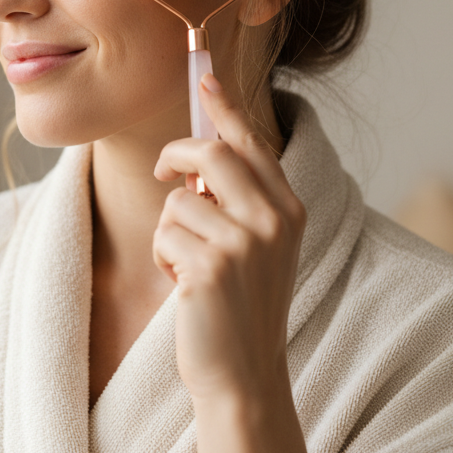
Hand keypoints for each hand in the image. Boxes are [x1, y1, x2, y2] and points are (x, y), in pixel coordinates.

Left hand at [151, 73, 306, 404]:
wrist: (244, 375)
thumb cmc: (242, 307)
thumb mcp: (257, 247)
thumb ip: (240, 201)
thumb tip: (198, 153)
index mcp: (289, 209)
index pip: (252, 142)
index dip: (224, 106)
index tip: (204, 77)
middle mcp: (273, 220)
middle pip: (210, 153)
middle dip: (174, 156)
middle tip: (163, 174)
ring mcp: (243, 244)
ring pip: (178, 199)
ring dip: (169, 230)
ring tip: (187, 263)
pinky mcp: (210, 268)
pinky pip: (164, 233)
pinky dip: (163, 257)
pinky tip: (183, 286)